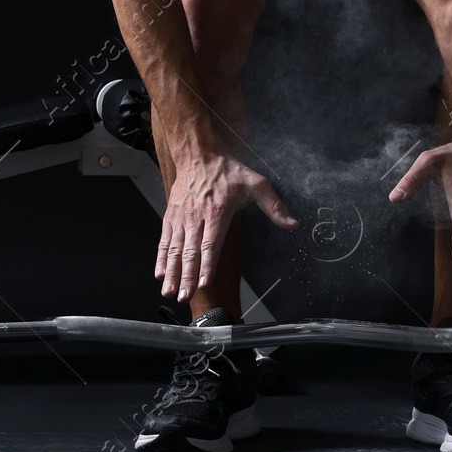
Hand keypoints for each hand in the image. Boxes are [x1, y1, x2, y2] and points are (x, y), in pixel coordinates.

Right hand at [156, 150, 297, 301]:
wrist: (199, 155)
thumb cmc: (227, 171)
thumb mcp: (256, 184)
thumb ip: (274, 206)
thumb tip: (292, 224)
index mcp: (217, 211)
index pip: (211, 243)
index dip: (207, 264)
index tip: (204, 282)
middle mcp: (196, 216)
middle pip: (190, 251)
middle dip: (186, 276)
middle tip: (183, 296)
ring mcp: (181, 217)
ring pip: (175, 249)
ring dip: (171, 272)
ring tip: (169, 291)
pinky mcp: (171, 217)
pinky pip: (165, 241)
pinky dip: (161, 258)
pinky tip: (159, 273)